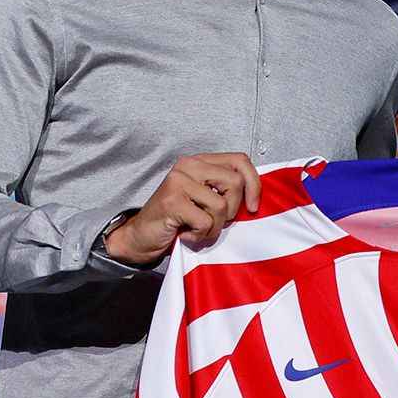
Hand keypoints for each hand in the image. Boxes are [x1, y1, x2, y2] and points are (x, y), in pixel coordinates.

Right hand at [104, 153, 260, 264]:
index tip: (253, 207)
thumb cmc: (178, 220)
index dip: (254, 184)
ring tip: (198, 229)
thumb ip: (225, 190)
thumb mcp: (205, 200)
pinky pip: (205, 221)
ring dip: (215, 227)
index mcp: (200, 161)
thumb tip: (256, 197)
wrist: (142, 237)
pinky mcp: (172, 201)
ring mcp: (178, 181)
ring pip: (221, 205)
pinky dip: (200, 235)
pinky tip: (186, 234)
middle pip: (235, 183)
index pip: (240, 160)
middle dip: (232, 211)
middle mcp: (188, 165)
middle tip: (214, 221)